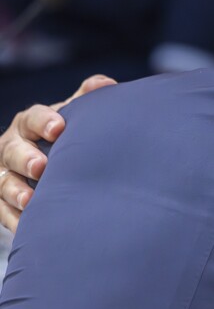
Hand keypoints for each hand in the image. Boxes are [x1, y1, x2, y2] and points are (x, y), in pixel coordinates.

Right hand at [0, 75, 115, 231]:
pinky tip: (26, 224)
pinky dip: (13, 217)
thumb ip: (86, 99)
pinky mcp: (1, 201)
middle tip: (42, 167)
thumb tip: (107, 84)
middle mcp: (12, 146)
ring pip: (3, 182)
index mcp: (30, 123)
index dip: (43, 122)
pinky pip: (1, 211)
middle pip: (13, 150)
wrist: (50, 162)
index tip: (58, 128)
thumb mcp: (73, 115)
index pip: (33, 118)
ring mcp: (4, 173)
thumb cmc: (65, 135)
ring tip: (31, 200)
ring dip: (15, 191)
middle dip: (26, 158)